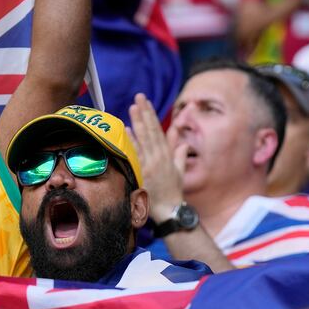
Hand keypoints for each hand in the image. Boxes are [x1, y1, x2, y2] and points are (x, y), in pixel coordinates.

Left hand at [127, 93, 185, 221]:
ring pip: (144, 138)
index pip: (158, 131)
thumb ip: (180, 157)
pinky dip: (132, 142)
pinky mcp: (144, 172)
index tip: (146, 103)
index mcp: (167, 155)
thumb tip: (182, 145)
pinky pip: (137, 154)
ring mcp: (151, 163)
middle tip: (138, 97)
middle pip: (150, 130)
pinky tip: (126, 130)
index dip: (151, 116)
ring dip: (138, 122)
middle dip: (144, 113)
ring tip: (132, 107)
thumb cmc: (173, 193)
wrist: (169, 210)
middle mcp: (159, 157)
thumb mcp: (180, 173)